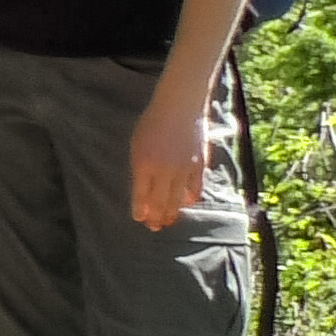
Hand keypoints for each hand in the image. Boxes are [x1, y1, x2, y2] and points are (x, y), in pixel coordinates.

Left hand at [130, 84, 212, 229]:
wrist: (179, 109)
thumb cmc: (152, 124)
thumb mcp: (137, 145)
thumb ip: (139, 169)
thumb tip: (142, 192)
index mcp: (144, 165)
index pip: (141, 196)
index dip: (140, 211)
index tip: (139, 219)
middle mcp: (163, 171)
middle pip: (159, 203)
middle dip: (155, 218)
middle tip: (153, 227)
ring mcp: (183, 170)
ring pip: (178, 201)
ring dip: (172, 214)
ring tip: (167, 222)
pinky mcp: (198, 167)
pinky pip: (195, 190)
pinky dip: (189, 200)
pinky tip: (184, 204)